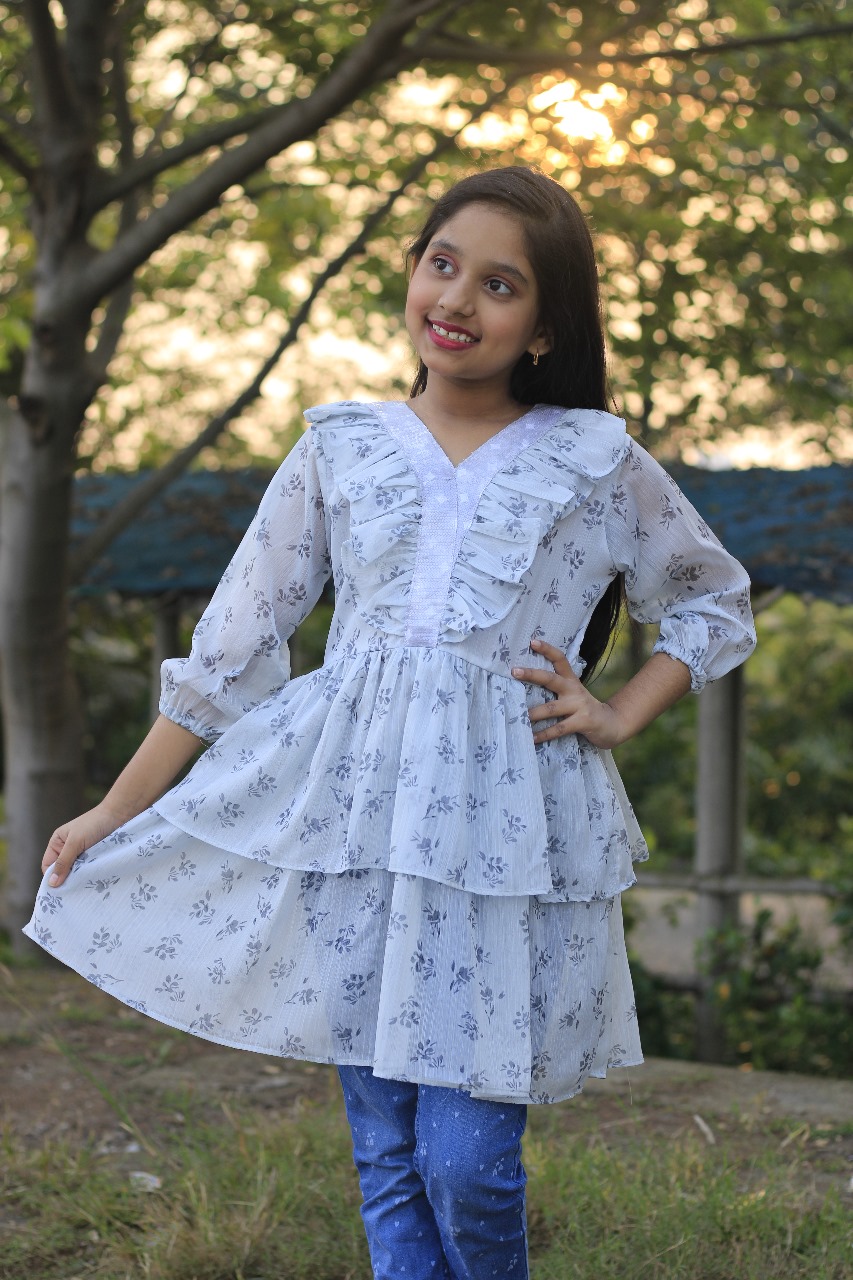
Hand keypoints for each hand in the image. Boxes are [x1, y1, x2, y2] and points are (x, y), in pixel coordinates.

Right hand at [42, 803, 127, 887]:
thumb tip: (51, 883)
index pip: (48, 866)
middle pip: (61, 871)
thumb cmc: (94, 824)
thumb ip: (63, 862)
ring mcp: (81, 854)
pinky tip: (92, 881)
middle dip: (66, 880)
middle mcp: (67, 849)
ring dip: (79, 878)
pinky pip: (87, 870)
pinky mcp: (94, 857)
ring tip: (83, 887)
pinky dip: (88, 875)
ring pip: (75, 873)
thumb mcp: (75, 842)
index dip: (51, 878)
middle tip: (72, 893)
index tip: (59, 891)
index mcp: (57, 843)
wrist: (119, 815)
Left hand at [511, 637, 625, 748]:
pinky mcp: (582, 722)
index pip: (560, 659)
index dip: (547, 649)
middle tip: (514, 671)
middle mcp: (574, 690)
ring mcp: (579, 706)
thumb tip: (524, 689)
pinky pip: (559, 729)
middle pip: (551, 679)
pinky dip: (544, 734)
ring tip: (518, 716)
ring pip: (551, 708)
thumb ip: (556, 690)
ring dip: (534, 713)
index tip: (532, 641)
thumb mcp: (573, 694)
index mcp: (571, 681)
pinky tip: (533, 738)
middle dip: (532, 675)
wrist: (613, 724)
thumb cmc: (584, 709)